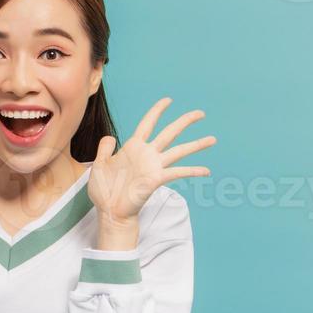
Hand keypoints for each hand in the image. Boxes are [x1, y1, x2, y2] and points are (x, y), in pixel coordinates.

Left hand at [87, 97, 214, 232]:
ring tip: (213, 139)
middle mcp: (147, 154)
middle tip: (201, 113)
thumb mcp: (99, 165)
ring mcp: (154, 166)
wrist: (110, 211)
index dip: (157, 111)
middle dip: (185, 122)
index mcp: (133, 147)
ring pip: (179, 151)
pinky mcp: (156, 179)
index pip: (147, 124)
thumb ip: (104, 149)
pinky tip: (206, 170)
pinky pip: (178, 173)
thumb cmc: (103, 191)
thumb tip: (110, 136)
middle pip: (170, 133)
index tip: (168, 100)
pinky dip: (192, 171)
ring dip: (196, 145)